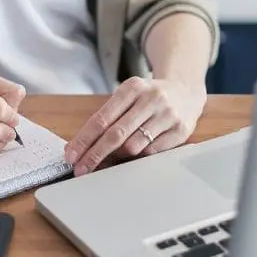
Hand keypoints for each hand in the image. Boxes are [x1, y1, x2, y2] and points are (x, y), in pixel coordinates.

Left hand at [64, 76, 205, 174]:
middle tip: (81, 169)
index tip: (72, 155)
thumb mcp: (129, 97)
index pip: (102, 118)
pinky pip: (153, 153)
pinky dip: (139, 158)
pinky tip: (135, 156)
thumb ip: (109, 118)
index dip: (84, 139)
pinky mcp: (181, 130)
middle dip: (95, 154)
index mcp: (132, 87)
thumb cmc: (148, 97)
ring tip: (112, 159)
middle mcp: (151, 99)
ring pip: (134, 146)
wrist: (185, 90)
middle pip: (116, 134)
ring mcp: (168, 115)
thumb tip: (83, 148)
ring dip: (118, 157)